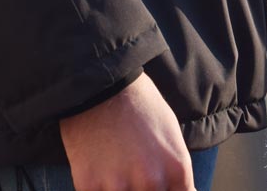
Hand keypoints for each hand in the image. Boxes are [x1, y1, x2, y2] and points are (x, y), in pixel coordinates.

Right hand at [60, 73, 195, 190]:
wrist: (104, 86)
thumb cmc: (142, 107)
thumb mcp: (172, 136)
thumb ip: (174, 172)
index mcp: (177, 169)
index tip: (160, 185)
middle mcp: (152, 182)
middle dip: (146, 190)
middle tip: (134, 170)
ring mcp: (120, 187)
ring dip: (121, 190)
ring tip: (117, 169)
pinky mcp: (89, 187)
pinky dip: (100, 189)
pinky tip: (100, 173)